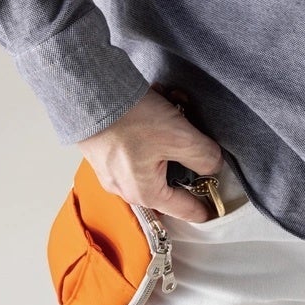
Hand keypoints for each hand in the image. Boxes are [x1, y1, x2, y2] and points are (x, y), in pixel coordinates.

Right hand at [77, 88, 222, 221]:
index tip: (217, 207)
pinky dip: (150, 133)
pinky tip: (155, 108)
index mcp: (147, 194)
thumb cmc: (129, 120)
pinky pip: (137, 151)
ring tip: (174, 110)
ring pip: (154, 163)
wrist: (87, 95)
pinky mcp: (105, 154)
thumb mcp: (180, 136)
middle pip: (171, 183)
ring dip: (168, 140)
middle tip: (194, 135)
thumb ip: (204, 157)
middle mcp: (127, 189)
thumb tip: (213, 166)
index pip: (186, 210)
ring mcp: (113, 173)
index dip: (206, 207)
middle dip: (186, 158)